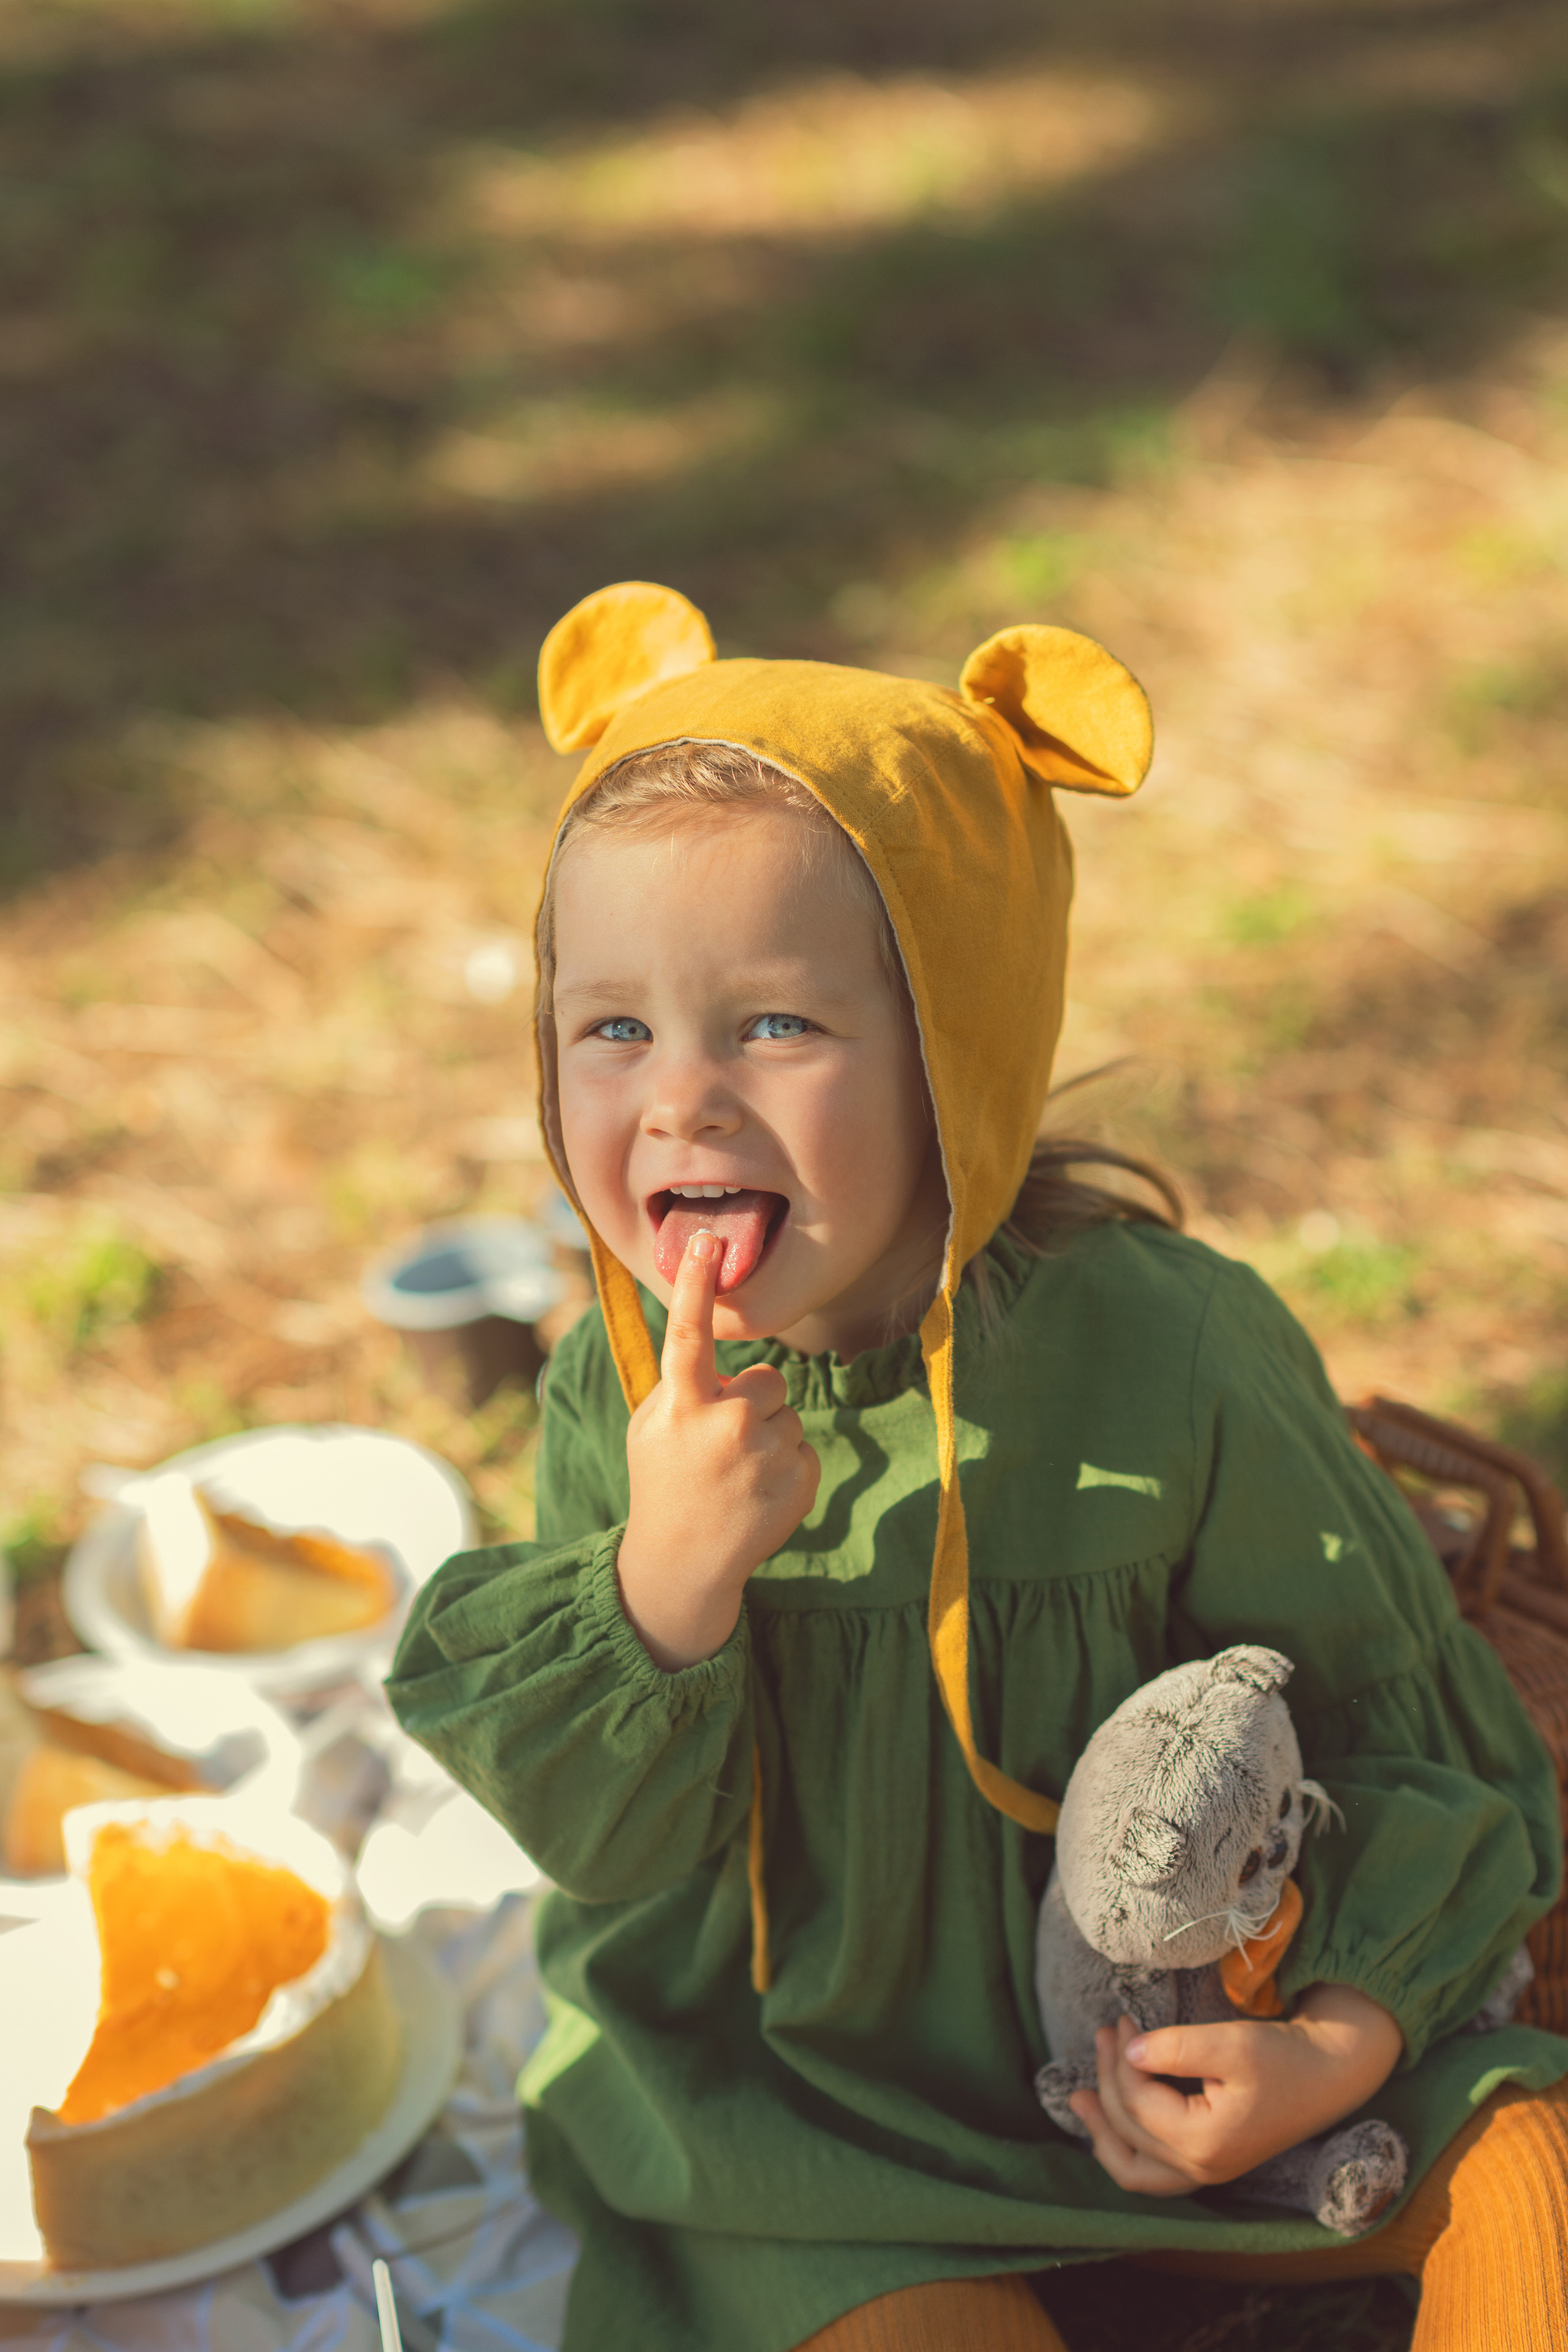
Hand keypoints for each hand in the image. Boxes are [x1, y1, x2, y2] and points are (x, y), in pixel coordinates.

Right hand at [617, 1228, 820, 1669]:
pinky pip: (802, 1445)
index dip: (696, 1285)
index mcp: (683, 1405)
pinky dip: (785, 1464)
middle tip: (723, 1443)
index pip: (689, 1333)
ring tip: (737, 1473)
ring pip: (787, 1412)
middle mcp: (727, 1423)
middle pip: (766, 1378)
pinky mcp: (799, 1478)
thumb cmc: (663, 1481)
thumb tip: (724, 1357)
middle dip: (751, 1401)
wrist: (685, 1562)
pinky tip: (757, 1492)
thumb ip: (683, 1384)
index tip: (708, 1242)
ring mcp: (767, 1453)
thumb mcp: (652, 1427)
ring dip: (769, 1433)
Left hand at [1069, 1984, 1403, 2196]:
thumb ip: (1175, 2048)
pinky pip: (1154, 2172)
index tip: (1121, 2019)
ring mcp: (1207, 2172)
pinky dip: (1127, 2148)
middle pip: (1130, 2130)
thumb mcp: (1230, 2042)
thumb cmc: (1283, 2056)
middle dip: (1109, 2079)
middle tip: (1106, 2032)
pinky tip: (1113, 2122)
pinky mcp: (1211, 2161)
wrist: (1328, 2074)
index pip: (1137, 2103)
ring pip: (1135, 2170)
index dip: (1120, 2058)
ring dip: (1104, 2133)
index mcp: (1205, 2143)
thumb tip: (1127, 2052)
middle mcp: (1202, 2169)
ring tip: (1079, 2100)